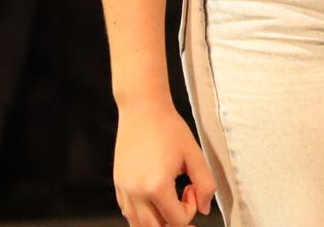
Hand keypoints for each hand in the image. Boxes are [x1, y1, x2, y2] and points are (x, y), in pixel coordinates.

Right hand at [112, 98, 214, 225]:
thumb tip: (204, 209)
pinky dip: (141, 215)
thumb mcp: (194, 155)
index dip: (190, 210)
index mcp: (157, 186)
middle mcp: (137, 192)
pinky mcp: (118, 183)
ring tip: (169, 207)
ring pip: (138, 224)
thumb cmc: (168, 127)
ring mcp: (124, 189)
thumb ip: (205, 185)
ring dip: (156, 222)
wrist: (142, 108)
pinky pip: (128, 212)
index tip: (191, 189)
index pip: (176, 220)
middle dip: (173, 224)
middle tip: (183, 211)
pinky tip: (153, 200)